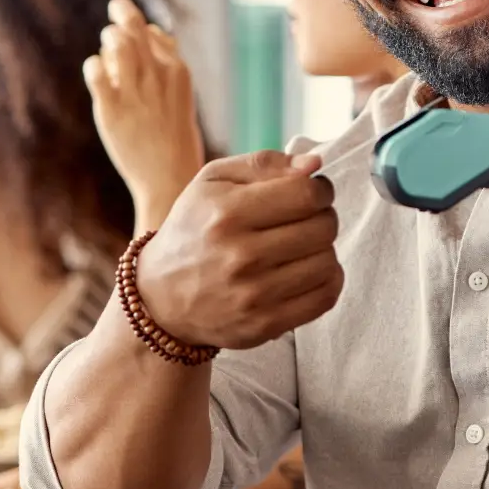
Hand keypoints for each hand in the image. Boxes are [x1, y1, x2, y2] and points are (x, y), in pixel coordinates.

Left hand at [84, 0, 206, 227]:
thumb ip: (168, 62)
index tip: (135, 42)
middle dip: (121, 13)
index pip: (153, 33)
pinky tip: (98, 75)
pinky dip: (94, 66)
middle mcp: (158, 75)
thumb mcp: (181, 95)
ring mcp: (134, 91)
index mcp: (179, 72)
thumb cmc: (175, 139)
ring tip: (109, 55)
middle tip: (114, 21)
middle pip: (133, 26)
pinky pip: (95, 69)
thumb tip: (154, 31)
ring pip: (114, 40)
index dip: (139, 31)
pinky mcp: (111, 108)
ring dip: (107, 40)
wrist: (169, 179)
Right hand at [134, 151, 341, 349]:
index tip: (313, 192)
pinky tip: (307, 270)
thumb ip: (264, 163)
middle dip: (323, 217)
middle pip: (323, 228)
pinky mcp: (264, 324)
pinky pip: (325, 297)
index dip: (321, 189)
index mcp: (228, 213)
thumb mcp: (213, 181)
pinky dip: (327, 280)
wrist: (161, 297)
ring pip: (328, 262)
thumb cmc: (194, 229)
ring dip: (323, 249)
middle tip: (306, 219)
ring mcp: (253, 295)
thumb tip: (313, 164)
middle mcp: (240, 255)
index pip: (307, 194)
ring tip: (302, 246)